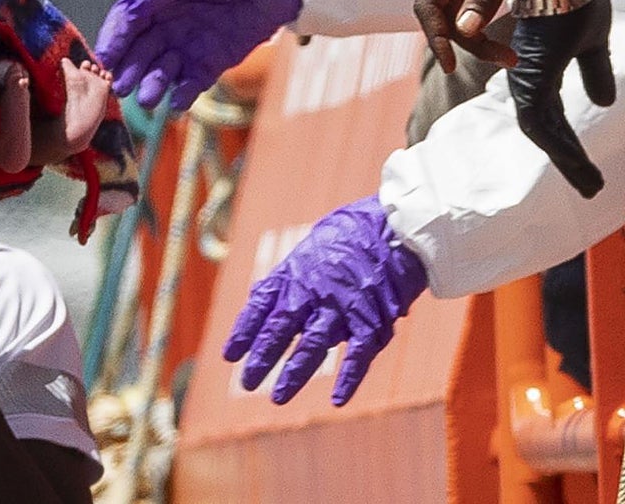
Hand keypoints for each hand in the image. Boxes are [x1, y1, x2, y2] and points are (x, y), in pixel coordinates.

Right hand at [94, 0, 300, 109]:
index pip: (126, 23)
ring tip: (149, 98)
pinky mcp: (212, 63)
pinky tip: (177, 102)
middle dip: (129, 71)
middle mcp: (167, 25)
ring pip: (161, 72)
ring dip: (152, 85)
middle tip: (122, 88)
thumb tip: (128, 11)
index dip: (113, 41)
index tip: (103, 60)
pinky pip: (191, 84)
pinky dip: (182, 95)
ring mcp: (188, 46)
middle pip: (139, 52)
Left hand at [222, 195, 427, 405]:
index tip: (229, 355)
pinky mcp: (372, 318)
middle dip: (261, 359)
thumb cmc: (351, 234)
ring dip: (294, 374)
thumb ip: (290, 276)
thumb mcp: (310, 248)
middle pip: (279, 330)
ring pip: (312, 346)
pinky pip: (358, 354)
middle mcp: (311, 291)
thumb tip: (263, 296)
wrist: (396, 224)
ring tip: (277, 397)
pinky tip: (339, 399)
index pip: (260, 305)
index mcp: (294, 272)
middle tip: (246, 382)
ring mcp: (341, 306)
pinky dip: (349, 378)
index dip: (243, 331)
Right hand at [413, 0, 591, 74]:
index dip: (436, 37)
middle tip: (504, 60)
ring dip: (478, 39)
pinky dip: (485, 28)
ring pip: (458, 16)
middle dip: (467, 42)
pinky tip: (500, 40)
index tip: (451, 65)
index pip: (428, 5)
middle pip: (443, 15)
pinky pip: (472, 9)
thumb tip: (463, 30)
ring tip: (509, 57)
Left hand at [506, 0, 613, 198]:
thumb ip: (594, 73)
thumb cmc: (575, 4)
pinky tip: (575, 160)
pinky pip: (540, 119)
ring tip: (590, 184)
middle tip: (591, 187)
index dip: (568, 147)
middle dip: (570, 161)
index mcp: (541, 78)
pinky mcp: (530, 76)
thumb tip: (602, 100)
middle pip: (547, 133)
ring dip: (567, 158)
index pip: (552, 121)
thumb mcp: (593, 45)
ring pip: (544, 132)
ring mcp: (528, 80)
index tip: (588, 172)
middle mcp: (530, 82)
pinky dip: (558, 142)